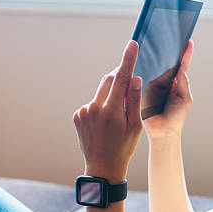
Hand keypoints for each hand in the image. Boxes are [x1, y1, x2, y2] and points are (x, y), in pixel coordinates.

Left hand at [72, 40, 142, 182]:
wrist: (102, 167)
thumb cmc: (123, 147)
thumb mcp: (135, 125)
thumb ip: (134, 100)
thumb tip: (135, 79)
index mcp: (111, 110)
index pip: (121, 78)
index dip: (128, 59)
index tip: (132, 44)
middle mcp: (94, 107)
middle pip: (109, 80)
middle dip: (120, 78)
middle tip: (130, 86)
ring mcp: (84, 111)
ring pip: (101, 92)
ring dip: (110, 96)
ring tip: (116, 117)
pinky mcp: (77, 115)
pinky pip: (93, 103)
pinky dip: (101, 106)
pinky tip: (105, 124)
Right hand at [142, 39, 193, 142]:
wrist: (163, 133)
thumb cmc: (176, 117)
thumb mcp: (185, 100)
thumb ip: (184, 84)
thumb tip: (183, 69)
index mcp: (176, 83)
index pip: (181, 65)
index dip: (185, 53)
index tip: (188, 40)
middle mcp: (164, 81)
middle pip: (165, 63)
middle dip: (167, 50)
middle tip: (169, 35)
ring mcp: (152, 85)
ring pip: (152, 68)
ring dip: (153, 58)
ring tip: (155, 44)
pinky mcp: (142, 90)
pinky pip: (141, 79)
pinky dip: (141, 70)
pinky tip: (141, 61)